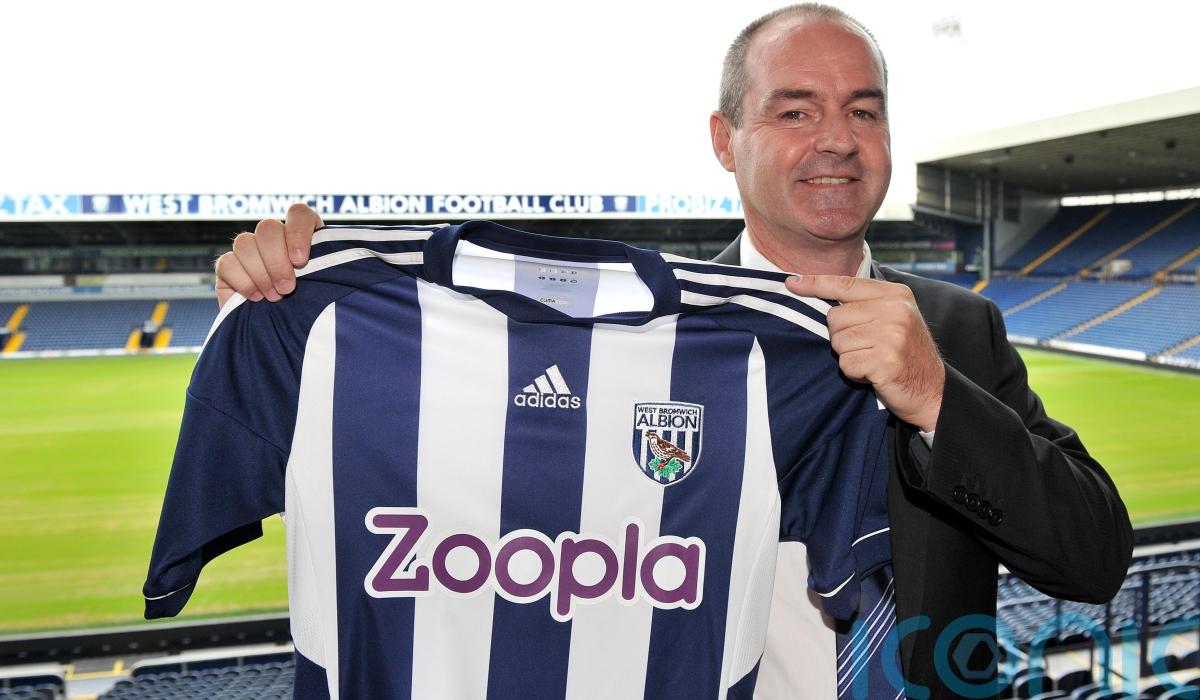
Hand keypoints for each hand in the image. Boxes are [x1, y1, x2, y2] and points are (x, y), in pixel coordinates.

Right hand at [214, 203, 323, 306]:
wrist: (287, 332)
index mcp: (303, 234)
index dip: (297, 232)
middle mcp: (275, 237)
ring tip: (275, 297)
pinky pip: (227, 263)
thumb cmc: (314, 306)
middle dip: (276, 261)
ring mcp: (250, 250)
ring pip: (244, 242)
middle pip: (267, 228)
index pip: (298, 214)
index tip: (300, 261)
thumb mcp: (325, 286)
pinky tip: (257, 297)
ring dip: (260, 273)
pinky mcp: (229, 267)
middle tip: (288, 287)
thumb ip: (324, 269)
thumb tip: (324, 263)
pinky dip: (243, 282)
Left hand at [785, 274, 944, 431]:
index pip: (845, 284)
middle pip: (834, 317)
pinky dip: (854, 373)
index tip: (791, 283)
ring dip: (849, 356)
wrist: (933, 390)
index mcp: (895, 294)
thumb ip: (865, 304)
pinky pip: (845, 364)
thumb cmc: (906, 353)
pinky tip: (874, 374)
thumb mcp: (894, 318)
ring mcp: (892, 335)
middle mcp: (895, 310)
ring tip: (873, 360)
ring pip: (837, 342)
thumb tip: (818, 291)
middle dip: (842, 337)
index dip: (815, 283)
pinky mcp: (885, 360)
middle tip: (868, 347)